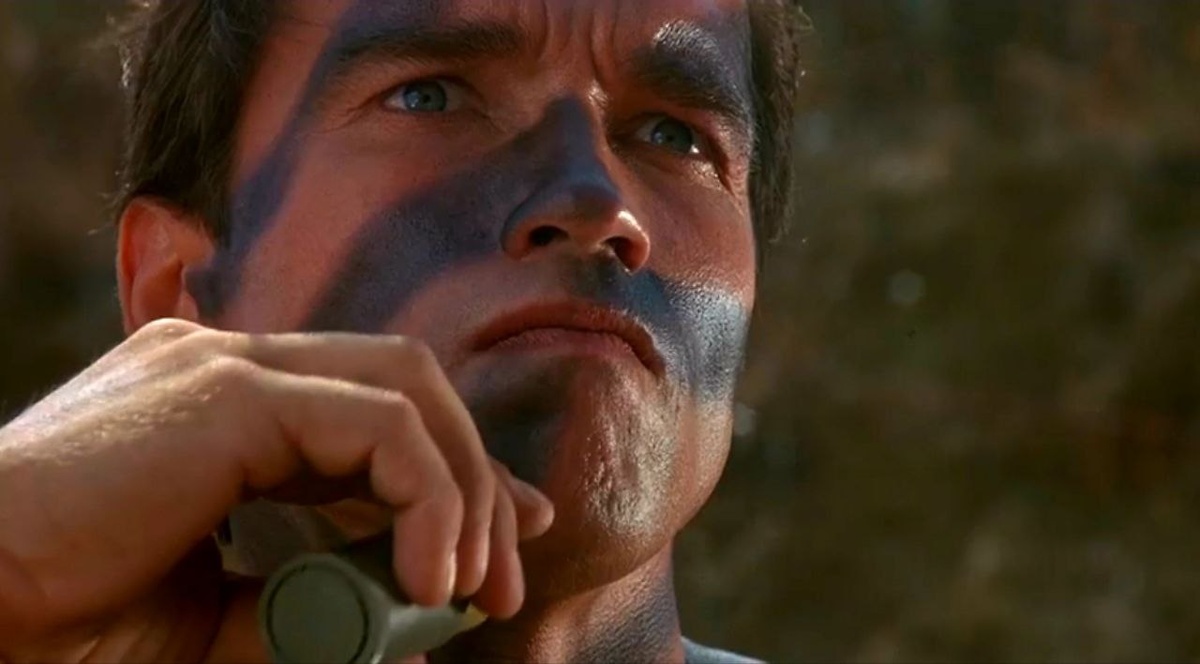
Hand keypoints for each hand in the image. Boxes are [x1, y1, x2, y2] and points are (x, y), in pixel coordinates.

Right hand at [0, 319, 552, 661]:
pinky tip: (425, 576)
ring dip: (461, 486)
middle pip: (406, 386)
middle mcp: (229, 369)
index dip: (451, 471)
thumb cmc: (63, 623)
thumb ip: (309, 607)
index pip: (374, 413)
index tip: (501, 537)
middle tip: (501, 579)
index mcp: (221, 411)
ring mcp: (226, 367)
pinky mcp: (227, 392)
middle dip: (474, 480)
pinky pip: (381, 425)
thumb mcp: (215, 621)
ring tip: (466, 586)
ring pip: (406, 388)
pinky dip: (426, 495)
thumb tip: (411, 623)